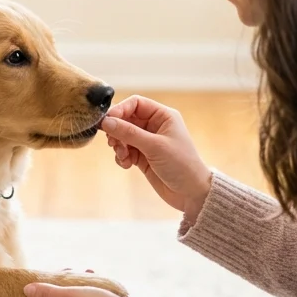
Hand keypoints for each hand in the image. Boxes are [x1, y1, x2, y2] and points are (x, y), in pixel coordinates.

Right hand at [103, 95, 212, 220]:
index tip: (107, 122)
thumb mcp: (154, 146)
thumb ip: (129, 133)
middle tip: (113, 143)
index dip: (120, 110)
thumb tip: (106, 122)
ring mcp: (148, 141)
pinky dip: (122, 157)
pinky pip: (125, 150)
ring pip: (123, 136)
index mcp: (163, 116)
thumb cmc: (181, 165)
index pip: (136, 103)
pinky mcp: (143, 156)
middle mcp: (155, 126)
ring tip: (123, 156)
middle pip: (126, 119)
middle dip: (117, 131)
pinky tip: (127, 165)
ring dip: (119, 145)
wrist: (191, 193)